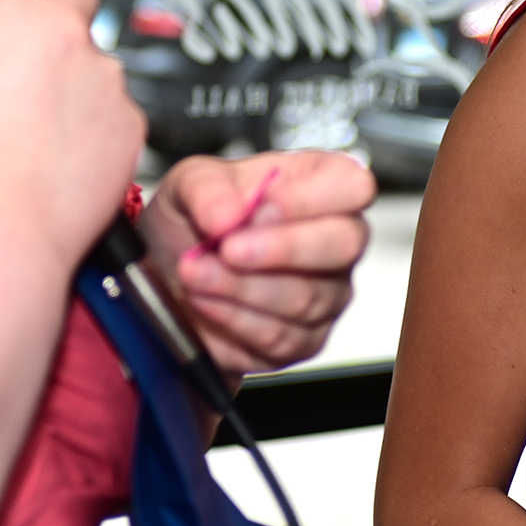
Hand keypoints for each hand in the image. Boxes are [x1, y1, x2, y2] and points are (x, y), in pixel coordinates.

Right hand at [0, 0, 142, 268]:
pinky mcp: (131, 122)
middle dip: (59, 1)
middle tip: (33, 42)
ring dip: (75, 77)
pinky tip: (64, 159)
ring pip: (96, 57)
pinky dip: (96, 124)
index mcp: (8, 11)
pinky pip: (116, 109)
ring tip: (39, 128)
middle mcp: (66, 31)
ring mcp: (105, 77)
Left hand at [139, 151, 372, 376]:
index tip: (261, 207)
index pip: (352, 185)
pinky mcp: (305, 341)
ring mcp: (327, 293)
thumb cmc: (198, 219)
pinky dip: (233, 319)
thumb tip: (227, 215)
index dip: (310, 198)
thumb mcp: (188, 183)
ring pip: (305, 297)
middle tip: (227, 248)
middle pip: (344, 244)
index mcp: (318, 183)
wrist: (173, 273)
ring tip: (196, 273)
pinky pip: (280, 337)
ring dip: (239, 287)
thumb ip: (206, 190)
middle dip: (279, 249)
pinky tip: (205, 301)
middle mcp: (334, 238)